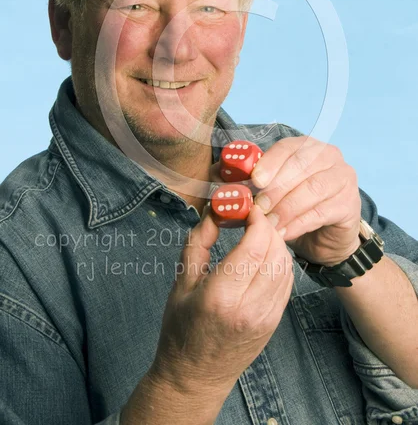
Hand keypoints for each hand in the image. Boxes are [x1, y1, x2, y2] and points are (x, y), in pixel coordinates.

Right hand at [149, 205, 293, 395]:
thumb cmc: (181, 329)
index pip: (254, 246)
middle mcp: (249, 308)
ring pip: (286, 265)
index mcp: (221, 296)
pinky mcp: (274, 322)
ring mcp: (266, 317)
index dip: (256, 220)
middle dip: (267, 226)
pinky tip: (265, 254)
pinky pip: (287, 281)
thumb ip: (199, 241)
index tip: (248, 207)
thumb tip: (215, 211)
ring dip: (276, 242)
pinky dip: (280, 260)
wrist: (194, 377)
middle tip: (253, 215)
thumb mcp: (181, 282)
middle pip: (275, 252)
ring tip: (258, 232)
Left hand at [251, 136, 361, 266]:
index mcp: (307, 146)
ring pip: (312, 189)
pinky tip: (284, 232)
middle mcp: (329, 155)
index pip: (288, 147)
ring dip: (286, 207)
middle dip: (276, 188)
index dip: (270, 162)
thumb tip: (222, 178)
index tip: (255, 180)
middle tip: (258, 208)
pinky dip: (298, 223)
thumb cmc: (293, 207)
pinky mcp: (349, 203)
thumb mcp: (272, 190)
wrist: (323, 236)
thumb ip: (252, 181)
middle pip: (301, 166)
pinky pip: (321, 212)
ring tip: (269, 223)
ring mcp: (343, 178)